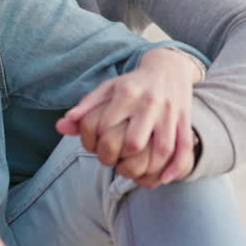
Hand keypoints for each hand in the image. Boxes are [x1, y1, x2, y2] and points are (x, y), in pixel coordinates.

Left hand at [56, 47, 200, 179]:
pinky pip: (184, 147)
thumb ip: (85, 106)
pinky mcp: (184, 120)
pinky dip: (176, 166)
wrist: (168, 67)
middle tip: (117, 162)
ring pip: (162, 147)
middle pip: (135, 140)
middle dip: (123, 157)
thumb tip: (62, 126)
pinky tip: (164, 178)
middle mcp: (148, 104)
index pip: (106, 126)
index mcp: (125, 94)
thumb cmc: (132, 83)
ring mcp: (169, 113)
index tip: (96, 148)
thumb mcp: (107, 88)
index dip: (97, 142)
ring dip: (150, 166)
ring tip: (137, 173)